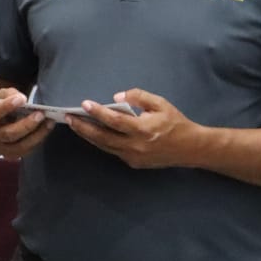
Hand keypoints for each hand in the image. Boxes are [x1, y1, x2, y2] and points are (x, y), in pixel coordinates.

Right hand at [0, 88, 52, 159]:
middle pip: (9, 134)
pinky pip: (26, 151)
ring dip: (37, 135)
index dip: (7, 106)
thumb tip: (23, 99)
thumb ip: (9, 95)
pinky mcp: (10, 155)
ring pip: (19, 146)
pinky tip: (46, 130)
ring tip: (49, 122)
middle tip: (41, 114)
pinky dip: (38, 141)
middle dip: (27, 124)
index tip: (22, 99)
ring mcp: (0, 148)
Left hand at [67, 88, 201, 168]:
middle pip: (103, 137)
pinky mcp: (133, 163)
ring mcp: (133, 157)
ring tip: (75, 124)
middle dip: (83, 127)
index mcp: (143, 130)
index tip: (84, 104)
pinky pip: (113, 151)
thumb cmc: (175, 123)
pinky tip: (92, 133)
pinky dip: (101, 142)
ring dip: (88, 136)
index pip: (114, 121)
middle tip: (69, 117)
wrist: (191, 148)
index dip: (98, 113)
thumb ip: (139, 97)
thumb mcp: (160, 104)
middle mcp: (135, 146)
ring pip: (104, 146)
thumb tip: (117, 96)